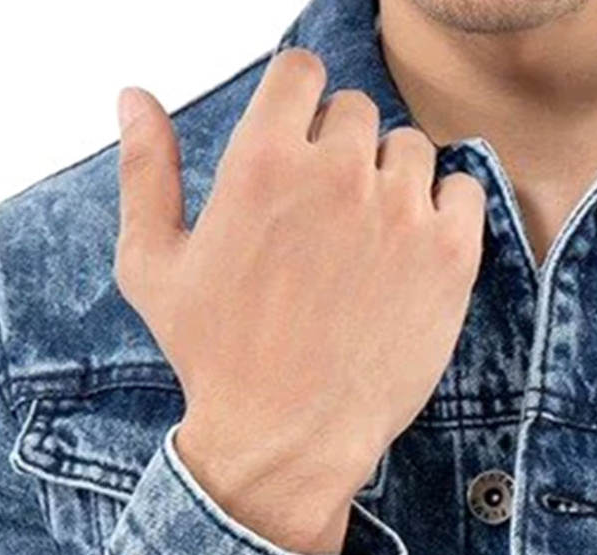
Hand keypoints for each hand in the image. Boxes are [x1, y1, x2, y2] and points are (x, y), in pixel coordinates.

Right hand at [113, 50, 485, 553]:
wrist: (286, 440)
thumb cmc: (214, 359)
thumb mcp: (152, 267)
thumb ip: (144, 171)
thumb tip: (134, 95)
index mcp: (262, 161)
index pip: (301, 71)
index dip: (297, 104)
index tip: (297, 146)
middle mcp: (337, 174)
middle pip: (355, 112)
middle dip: (337, 152)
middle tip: (322, 219)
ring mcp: (401, 213)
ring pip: (409, 150)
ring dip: (388, 182)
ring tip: (362, 246)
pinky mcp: (450, 255)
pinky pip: (462, 190)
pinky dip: (441, 211)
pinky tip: (408, 254)